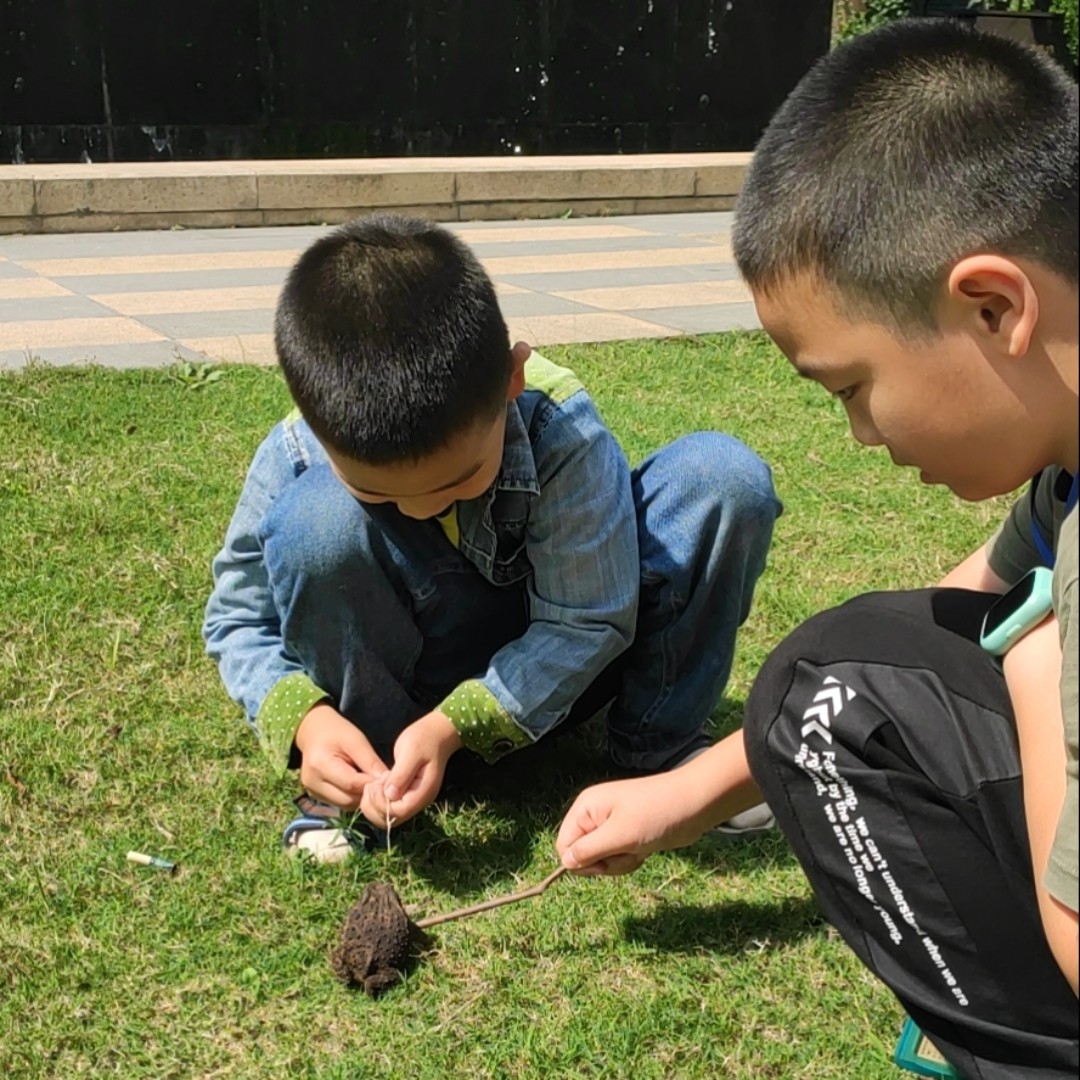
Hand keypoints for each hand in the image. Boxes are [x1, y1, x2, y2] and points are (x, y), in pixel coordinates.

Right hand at [294, 702, 388, 810]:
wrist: (313, 731)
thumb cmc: (337, 732)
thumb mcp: (356, 741)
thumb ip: (371, 762)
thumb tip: (388, 782)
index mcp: (320, 764)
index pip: (352, 784)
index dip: (371, 784)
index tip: (387, 779)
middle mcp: (313, 782)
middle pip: (348, 799)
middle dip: (366, 792)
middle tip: (378, 781)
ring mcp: (312, 791)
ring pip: (345, 805)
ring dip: (359, 796)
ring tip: (366, 780)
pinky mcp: (315, 795)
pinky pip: (339, 803)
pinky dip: (351, 796)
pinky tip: (356, 783)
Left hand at [361, 710, 461, 828]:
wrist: (437, 732)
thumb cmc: (424, 738)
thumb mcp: (411, 751)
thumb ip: (401, 774)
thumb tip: (389, 794)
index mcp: (423, 792)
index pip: (399, 812)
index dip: (381, 803)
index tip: (374, 784)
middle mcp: (420, 801)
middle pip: (392, 820)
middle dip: (375, 807)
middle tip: (370, 785)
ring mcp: (414, 799)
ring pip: (389, 817)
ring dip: (375, 805)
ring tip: (373, 784)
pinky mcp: (408, 795)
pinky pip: (391, 808)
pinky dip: (379, 801)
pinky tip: (377, 785)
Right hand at [556, 733, 761, 875]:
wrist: (694, 804)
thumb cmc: (656, 813)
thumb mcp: (619, 835)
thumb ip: (589, 850)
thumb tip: (565, 862)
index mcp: (586, 807)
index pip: (564, 845)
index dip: (580, 861)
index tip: (603, 863)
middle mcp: (594, 815)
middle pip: (582, 855)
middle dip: (604, 863)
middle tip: (626, 853)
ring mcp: (611, 826)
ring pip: (601, 860)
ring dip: (619, 863)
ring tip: (638, 849)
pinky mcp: (627, 835)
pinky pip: (617, 857)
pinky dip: (629, 860)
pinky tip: (644, 850)